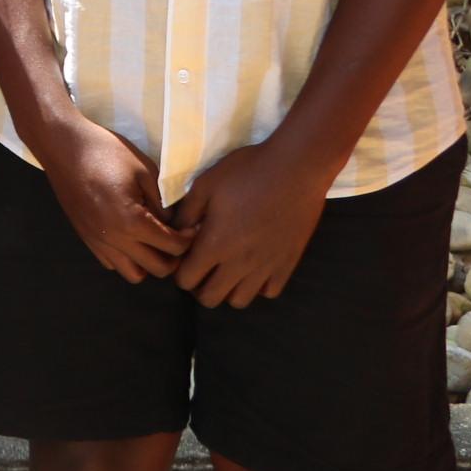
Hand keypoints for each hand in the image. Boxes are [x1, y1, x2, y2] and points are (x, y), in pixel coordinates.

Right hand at [29, 113, 189, 283]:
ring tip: (153, 241)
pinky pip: (112, 263)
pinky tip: (129, 236)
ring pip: (134, 274)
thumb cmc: (106, 151)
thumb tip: (174, 224)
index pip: (173, 248)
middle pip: (158, 269)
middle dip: (174, 256)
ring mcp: (97, 242)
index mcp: (131, 222)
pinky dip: (126, 258)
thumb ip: (163, 203)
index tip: (193, 225)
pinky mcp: (86, 238)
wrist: (61, 146)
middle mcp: (114, 240)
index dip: (189, 238)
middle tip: (177, 236)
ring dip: (148, 262)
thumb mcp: (145, 170)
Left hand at [169, 138, 334, 308]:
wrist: (296, 169)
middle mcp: (240, 263)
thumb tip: (174, 233)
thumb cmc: (246, 172)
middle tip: (201, 267)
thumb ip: (186, 214)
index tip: (183, 258)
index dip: (179, 273)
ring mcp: (267, 266)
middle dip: (199, 287)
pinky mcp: (288, 264)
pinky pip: (269, 292)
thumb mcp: (205, 185)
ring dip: (227, 289)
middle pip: (211, 298)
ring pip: (240, 301)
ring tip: (226, 268)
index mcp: (215, 244)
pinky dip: (258, 285)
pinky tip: (253, 265)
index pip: (186, 280)